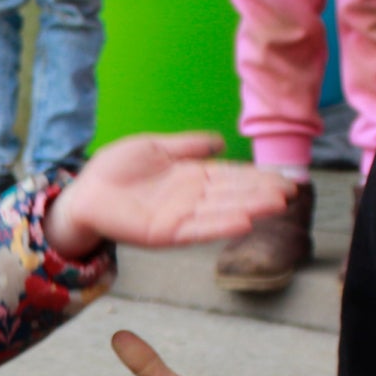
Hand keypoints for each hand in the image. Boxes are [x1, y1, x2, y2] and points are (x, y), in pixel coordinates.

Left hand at [44, 133, 294, 255]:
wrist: (84, 193)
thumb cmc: (116, 170)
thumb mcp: (156, 147)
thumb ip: (188, 146)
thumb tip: (221, 142)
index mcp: (191, 178)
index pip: (232, 177)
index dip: (258, 177)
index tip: (286, 178)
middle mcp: (190, 199)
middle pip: (233, 194)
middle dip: (262, 193)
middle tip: (292, 191)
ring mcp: (179, 217)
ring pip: (221, 212)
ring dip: (250, 208)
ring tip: (277, 204)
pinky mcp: (163, 233)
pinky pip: (196, 230)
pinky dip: (220, 226)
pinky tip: (244, 222)